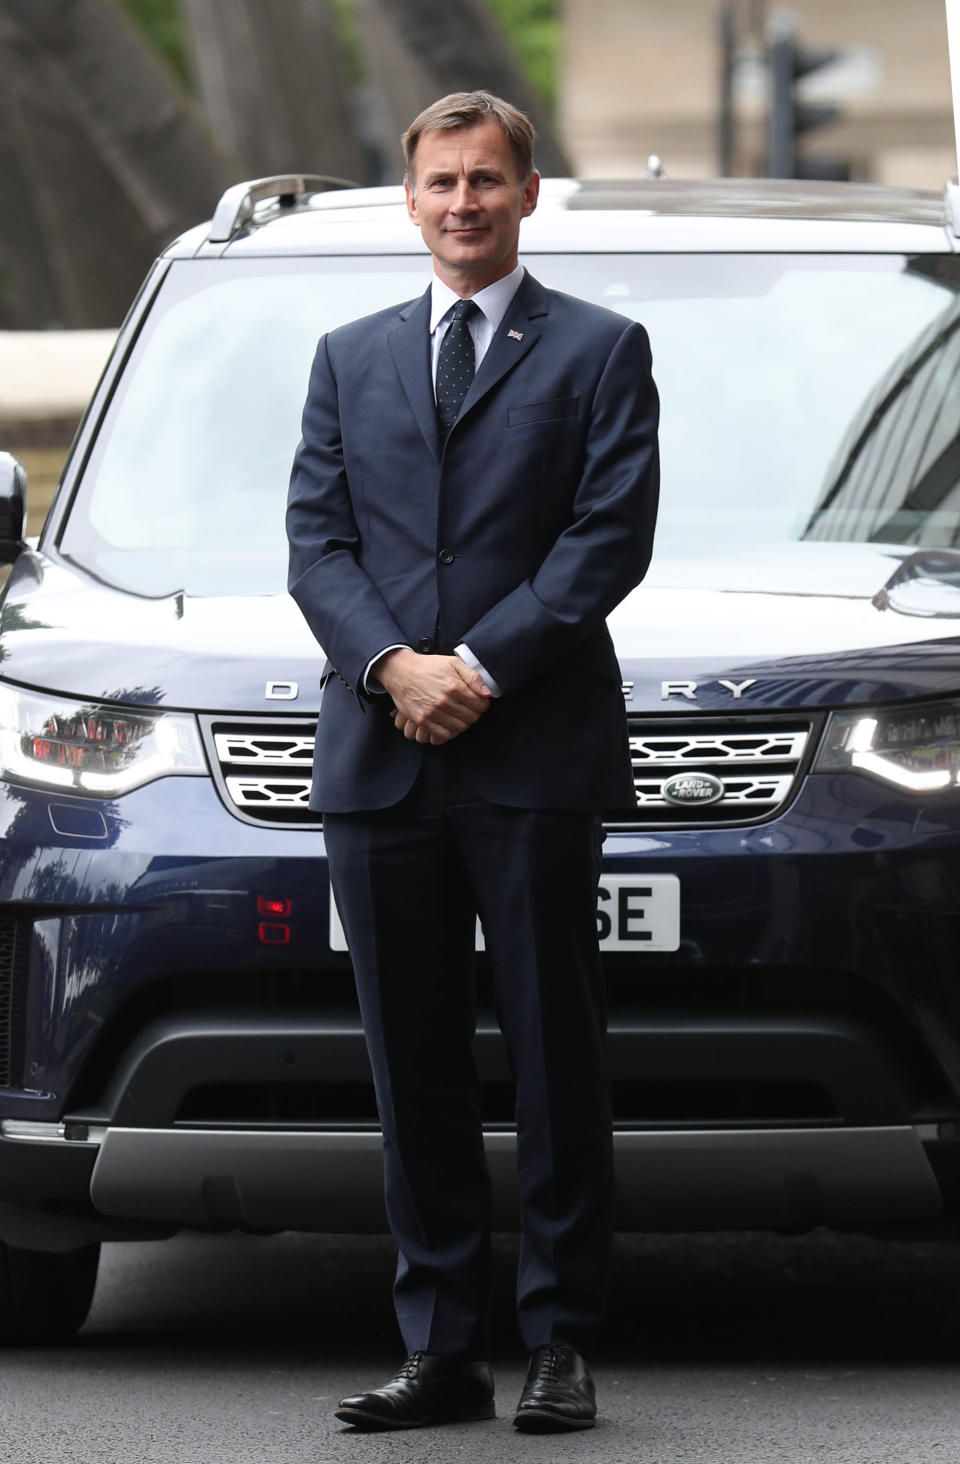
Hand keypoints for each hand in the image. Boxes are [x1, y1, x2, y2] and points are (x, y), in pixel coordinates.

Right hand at [376, 648, 490, 743]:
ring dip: (463, 723)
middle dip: (474, 714)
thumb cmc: (429, 667)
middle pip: (471, 718)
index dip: (482, 704)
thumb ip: (473, 677)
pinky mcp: (422, 721)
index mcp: (454, 687)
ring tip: (458, 715)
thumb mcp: (454, 663)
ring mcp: (432, 713)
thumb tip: (487, 694)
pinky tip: (449, 723)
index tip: (478, 702)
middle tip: (468, 709)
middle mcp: (444, 701)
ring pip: (460, 728)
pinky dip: (449, 732)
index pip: (481, 705)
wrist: (401, 672)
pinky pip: (443, 735)